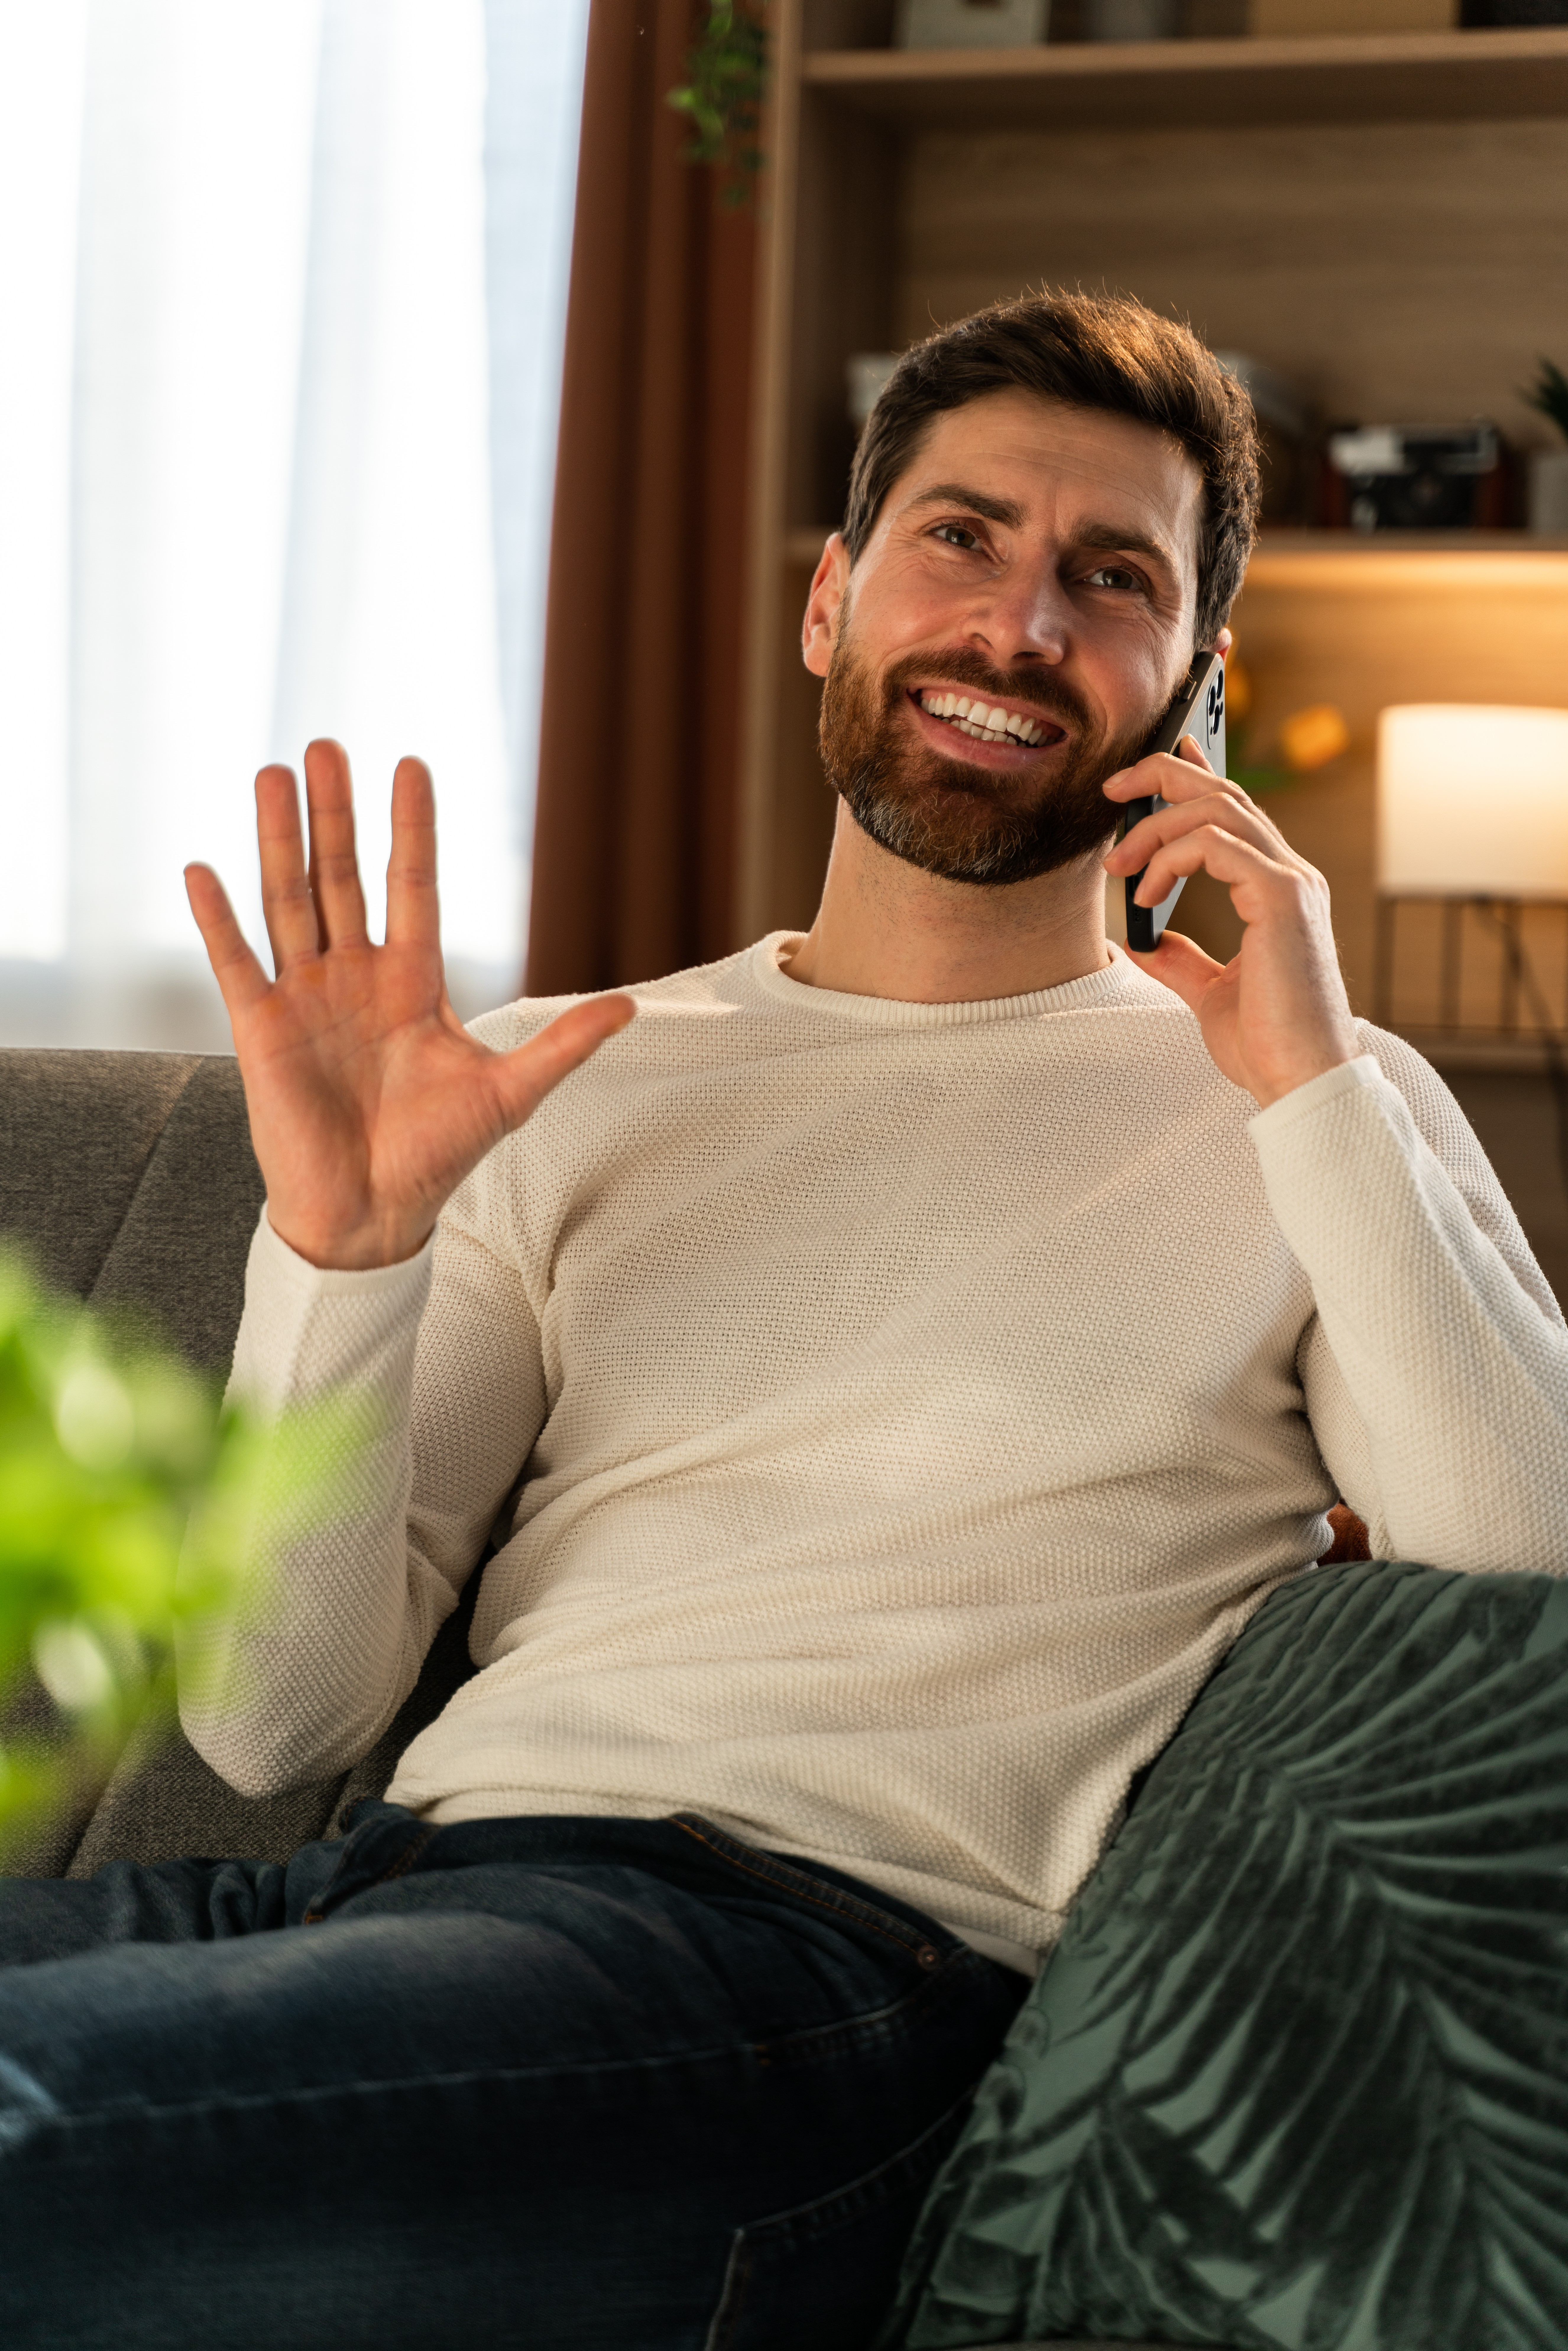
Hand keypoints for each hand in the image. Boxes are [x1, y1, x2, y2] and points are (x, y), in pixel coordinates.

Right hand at [185, 740, 634, 1269]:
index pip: (413, 885)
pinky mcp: (260, 1028)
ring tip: (273, 775)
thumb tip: (629, 1009)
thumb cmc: (438, 1156)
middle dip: (337, 813)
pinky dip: (218, 917)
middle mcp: (355, 977)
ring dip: (279, 839)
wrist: (375, 1213)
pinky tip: (201, 869)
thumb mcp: (510, 1094)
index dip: (411, 829)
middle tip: (327, 747)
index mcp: (413, 982)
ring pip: (289, 900)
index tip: (410, 764)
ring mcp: (305, 997)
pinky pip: (235, 961)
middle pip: (344, 876)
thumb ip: (562, 1045)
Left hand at [1102, 733, 1357, 1109]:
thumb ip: (1180, 961)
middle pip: (1225, 794)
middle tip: (1112, 791)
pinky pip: (1216, 845)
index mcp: (1278, 892)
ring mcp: (1291, 883)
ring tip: (1119, 863)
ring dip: (1155, 825)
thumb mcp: (1209, 994)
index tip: (1150, 769)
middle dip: (1164, 775)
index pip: (1236, 812)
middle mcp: (1291, 876)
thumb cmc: (1267, 1045)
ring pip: (1217, 809)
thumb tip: (1146, 941)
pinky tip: (1147, 890)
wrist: (1300, 1081)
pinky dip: (1171, 857)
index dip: (1195, 775)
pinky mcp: (1282, 898)